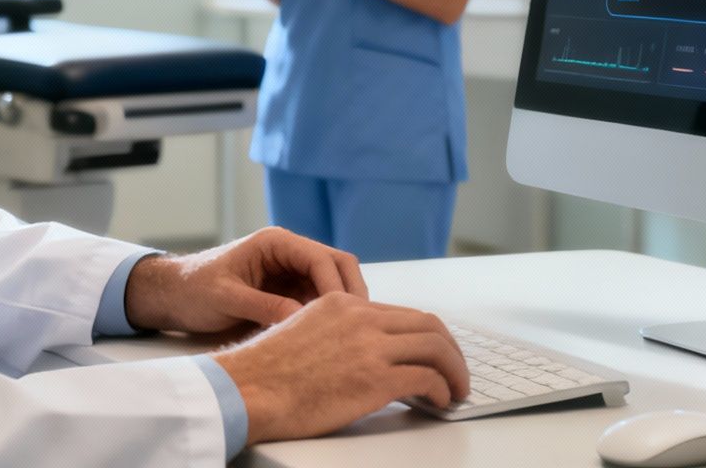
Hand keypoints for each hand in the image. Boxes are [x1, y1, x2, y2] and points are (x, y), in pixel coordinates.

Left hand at [123, 227, 365, 334]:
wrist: (173, 296)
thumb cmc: (194, 289)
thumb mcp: (226, 299)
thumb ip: (263, 306)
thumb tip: (301, 320)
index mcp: (275, 243)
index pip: (322, 258)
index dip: (337, 287)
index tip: (343, 316)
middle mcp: (289, 253)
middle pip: (338, 267)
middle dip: (350, 295)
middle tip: (357, 328)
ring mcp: (292, 272)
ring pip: (333, 285)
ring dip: (341, 307)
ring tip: (346, 337)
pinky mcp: (289, 291)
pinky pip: (318, 301)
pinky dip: (327, 316)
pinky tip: (328, 338)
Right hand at [212, 294, 469, 444]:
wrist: (248, 389)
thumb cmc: (266, 372)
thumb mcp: (302, 330)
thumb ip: (336, 332)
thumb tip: (361, 353)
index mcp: (342, 302)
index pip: (403, 312)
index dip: (428, 335)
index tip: (435, 354)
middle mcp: (360, 317)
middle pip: (429, 325)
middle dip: (451, 351)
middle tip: (456, 372)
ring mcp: (369, 347)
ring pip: (436, 348)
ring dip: (454, 371)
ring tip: (456, 390)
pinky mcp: (374, 379)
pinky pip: (427, 378)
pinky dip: (441, 390)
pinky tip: (439, 402)